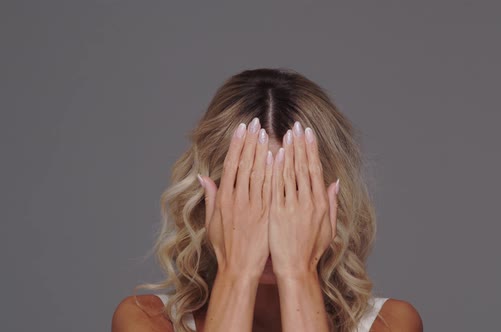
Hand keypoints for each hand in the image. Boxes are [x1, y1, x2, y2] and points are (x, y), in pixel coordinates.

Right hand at [199, 117, 273, 278]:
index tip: (242, 128)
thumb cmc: (225, 247)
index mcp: (224, 199)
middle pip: (244, 163)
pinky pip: (270, 188)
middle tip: (256, 122)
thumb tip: (202, 177)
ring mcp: (252, 206)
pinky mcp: (265, 213)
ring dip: (262, 150)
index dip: (237, 144)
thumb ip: (210, 197)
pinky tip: (278, 156)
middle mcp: (237, 199)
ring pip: (257, 172)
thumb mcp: (211, 222)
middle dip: (250, 141)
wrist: (239, 268)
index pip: (231, 164)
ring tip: (267, 132)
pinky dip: (273, 171)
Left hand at [269, 121, 339, 277]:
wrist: (296, 269)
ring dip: (288, 151)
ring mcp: (292, 207)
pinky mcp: (277, 213)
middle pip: (303, 167)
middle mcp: (308, 202)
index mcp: (320, 204)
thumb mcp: (329, 227)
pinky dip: (275, 170)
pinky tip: (273, 154)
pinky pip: (276, 187)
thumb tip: (335, 182)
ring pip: (290, 173)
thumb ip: (332, 203)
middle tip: (296, 125)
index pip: (315, 169)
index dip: (311, 150)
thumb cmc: (311, 250)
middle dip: (300, 144)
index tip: (308, 133)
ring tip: (285, 133)